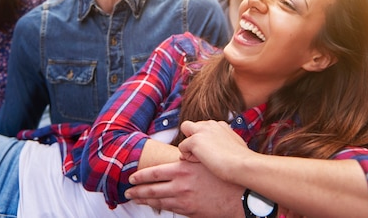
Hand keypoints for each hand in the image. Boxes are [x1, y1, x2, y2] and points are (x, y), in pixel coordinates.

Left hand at [126, 161, 244, 217]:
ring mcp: (184, 200)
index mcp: (182, 169)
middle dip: (137, 191)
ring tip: (136, 199)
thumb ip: (188, 158)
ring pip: (158, 201)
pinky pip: (170, 209)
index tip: (131, 178)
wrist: (240, 194)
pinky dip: (159, 207)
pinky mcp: (189, 211)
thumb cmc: (223, 174)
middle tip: (127, 192)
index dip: (140, 176)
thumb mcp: (204, 160)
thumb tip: (178, 156)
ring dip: (145, 201)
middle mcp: (180, 185)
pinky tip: (154, 206)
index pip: (154, 173)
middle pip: (151, 189)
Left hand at [178, 120, 251, 179]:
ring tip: (199, 159)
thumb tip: (222, 151)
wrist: (243, 165)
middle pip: (192, 126)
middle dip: (193, 139)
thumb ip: (226, 144)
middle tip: (203, 156)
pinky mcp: (195, 140)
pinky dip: (188, 157)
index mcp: (221, 125)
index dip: (204, 140)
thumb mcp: (236, 147)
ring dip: (189, 144)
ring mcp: (202, 131)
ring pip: (185, 129)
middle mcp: (211, 124)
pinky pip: (182, 147)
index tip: (212, 153)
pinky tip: (200, 163)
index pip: (204, 127)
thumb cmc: (242, 162)